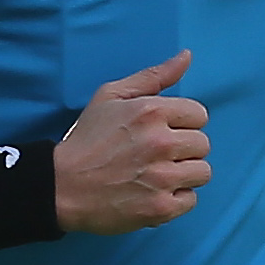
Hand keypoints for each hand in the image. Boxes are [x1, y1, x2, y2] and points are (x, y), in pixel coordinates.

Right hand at [52, 51, 209, 233]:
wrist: (62, 186)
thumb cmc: (86, 139)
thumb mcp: (111, 96)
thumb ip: (153, 76)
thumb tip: (187, 56)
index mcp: (151, 111)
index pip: (200, 115)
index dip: (182, 123)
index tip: (162, 132)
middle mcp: (161, 142)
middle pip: (203, 144)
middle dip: (183, 149)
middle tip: (156, 155)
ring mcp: (162, 177)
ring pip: (202, 172)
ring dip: (183, 174)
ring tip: (156, 174)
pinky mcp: (160, 207)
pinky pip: (191, 200)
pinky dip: (176, 199)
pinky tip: (154, 193)